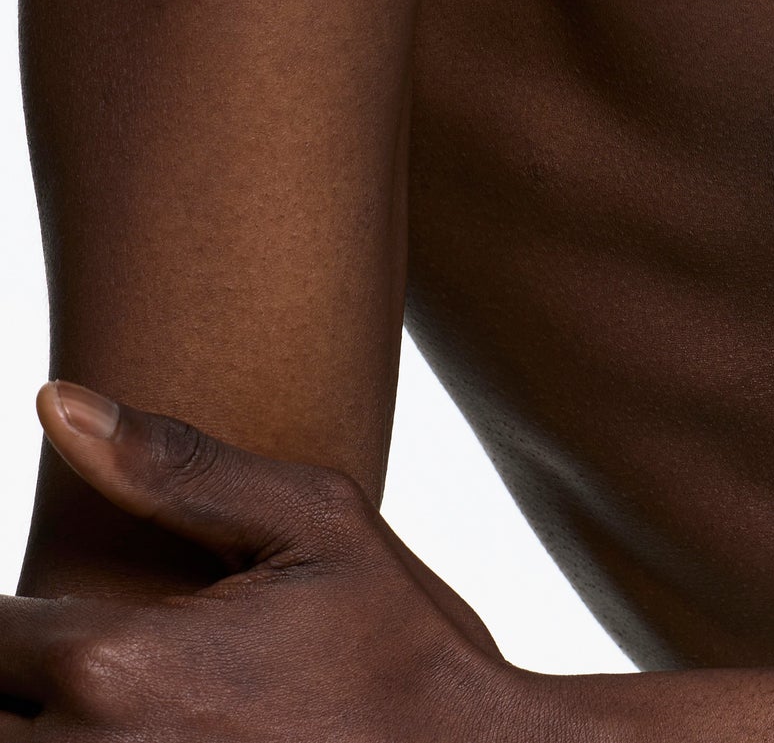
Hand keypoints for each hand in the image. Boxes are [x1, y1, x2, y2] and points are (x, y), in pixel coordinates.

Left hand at [2, 383, 544, 737]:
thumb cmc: (399, 639)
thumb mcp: (313, 520)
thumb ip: (173, 464)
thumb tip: (52, 400)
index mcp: (120, 663)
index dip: (5, 615)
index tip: (45, 609)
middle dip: (13, 674)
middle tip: (63, 648)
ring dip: (37, 721)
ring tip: (91, 695)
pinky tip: (136, 730)